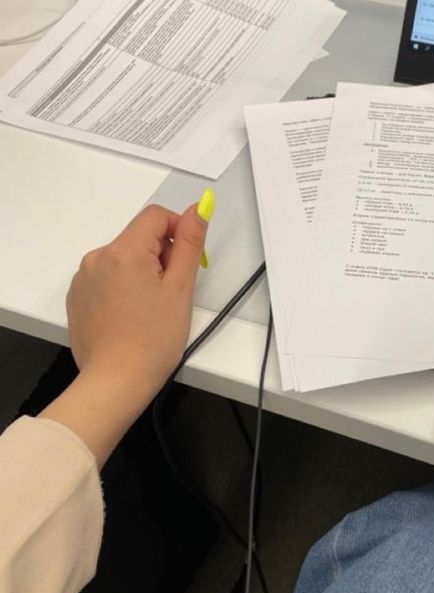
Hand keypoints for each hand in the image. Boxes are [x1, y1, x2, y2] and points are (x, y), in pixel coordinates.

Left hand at [66, 203, 208, 400]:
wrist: (116, 382)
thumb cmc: (152, 340)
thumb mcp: (181, 287)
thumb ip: (190, 242)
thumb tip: (197, 210)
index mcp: (124, 251)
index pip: (156, 216)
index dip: (178, 231)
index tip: (188, 260)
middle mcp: (98, 258)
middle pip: (139, 237)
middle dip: (161, 255)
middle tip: (172, 292)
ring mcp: (84, 278)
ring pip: (123, 258)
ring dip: (142, 271)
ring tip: (152, 307)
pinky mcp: (78, 297)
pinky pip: (106, 278)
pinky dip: (123, 287)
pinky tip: (132, 315)